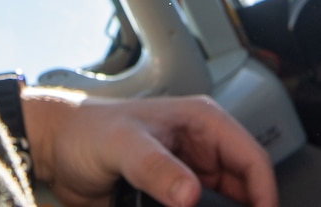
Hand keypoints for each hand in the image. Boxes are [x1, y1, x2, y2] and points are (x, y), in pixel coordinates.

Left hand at [21, 90, 275, 206]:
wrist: (56, 150)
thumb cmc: (87, 129)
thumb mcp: (123, 145)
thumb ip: (156, 167)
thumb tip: (189, 193)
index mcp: (202, 122)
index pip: (251, 157)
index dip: (264, 192)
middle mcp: (200, 149)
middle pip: (244, 187)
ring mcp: (188, 175)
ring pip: (224, 204)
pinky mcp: (173, 197)